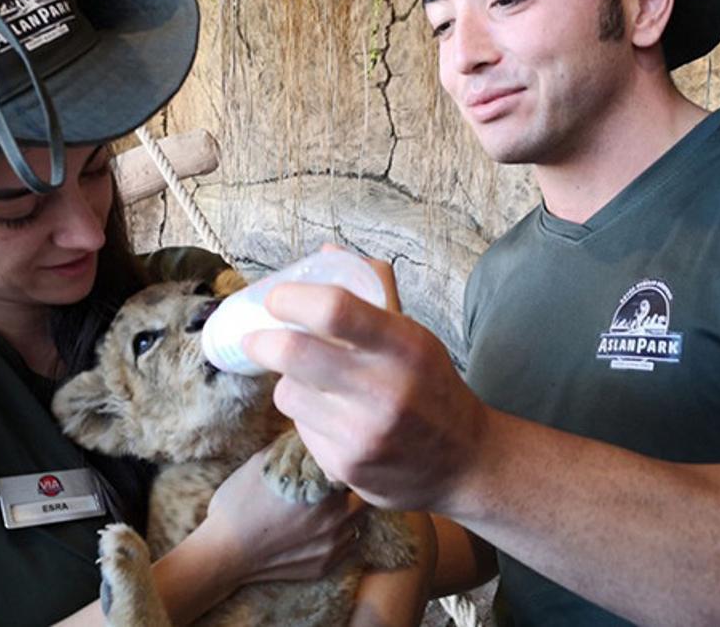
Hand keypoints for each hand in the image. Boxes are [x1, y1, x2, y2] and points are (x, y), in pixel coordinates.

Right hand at [201, 448, 365, 584]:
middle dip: (354, 486)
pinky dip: (341, 532)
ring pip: (360, 521)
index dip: (350, 461)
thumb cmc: (239, 504)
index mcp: (322, 488)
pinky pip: (348, 544)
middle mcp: (335, 518)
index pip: (356, 469)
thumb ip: (292, 448)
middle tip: (335, 480)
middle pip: (364, 495)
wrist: (224, 552)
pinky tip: (319, 525)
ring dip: (349, 509)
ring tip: (327, 503)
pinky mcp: (326, 564)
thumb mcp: (262, 463)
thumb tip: (308, 432)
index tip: (340, 457)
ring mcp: (333, 545)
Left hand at [242, 258, 488, 514]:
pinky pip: (300, 429)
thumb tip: (325, 252)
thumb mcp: (414, 335)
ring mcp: (362, 433)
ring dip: (290, 383)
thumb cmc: (430, 386)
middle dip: (261, 341)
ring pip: (288, 393)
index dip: (291, 299)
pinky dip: (307, 418)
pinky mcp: (345, 467)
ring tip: (316, 385)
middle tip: (255, 338)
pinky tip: (336, 420)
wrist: (464, 463)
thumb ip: (372, 290)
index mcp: (404, 345)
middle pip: (292, 352)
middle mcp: (384, 389)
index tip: (275, 299)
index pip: (334, 308)